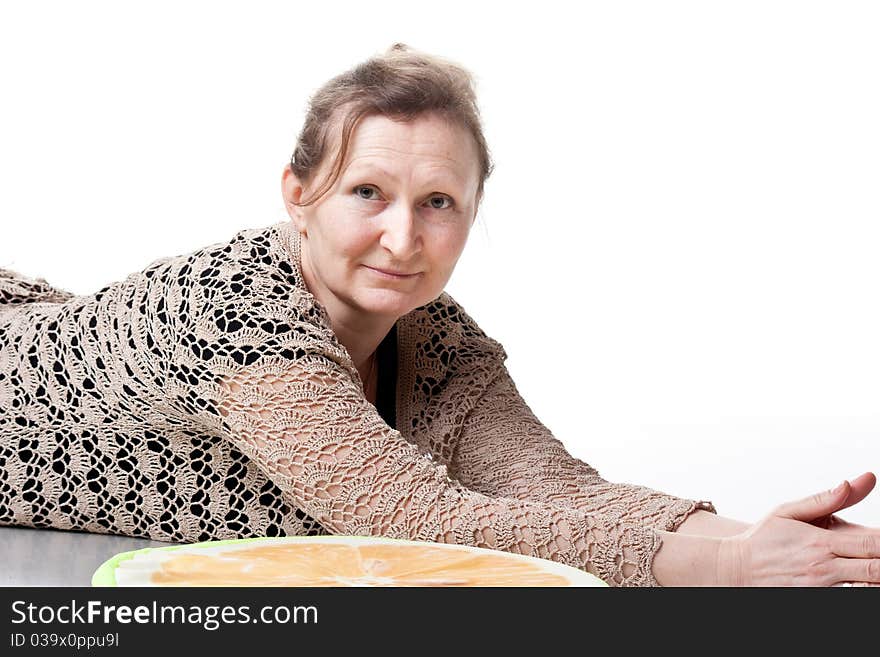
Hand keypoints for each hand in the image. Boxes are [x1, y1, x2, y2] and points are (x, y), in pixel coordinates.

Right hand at [717, 477, 879, 585]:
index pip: (871, 543)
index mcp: (820, 542)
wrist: (736, 569)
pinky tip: (862, 579)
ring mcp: (820, 588)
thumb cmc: (763, 539)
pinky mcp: (815, 600)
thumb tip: (853, 482)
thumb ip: (825, 499)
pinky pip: (848, 596)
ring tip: (873, 565)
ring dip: (875, 577)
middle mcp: (824, 567)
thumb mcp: (787, 511)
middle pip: (876, 569)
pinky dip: (861, 589)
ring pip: (866, 587)